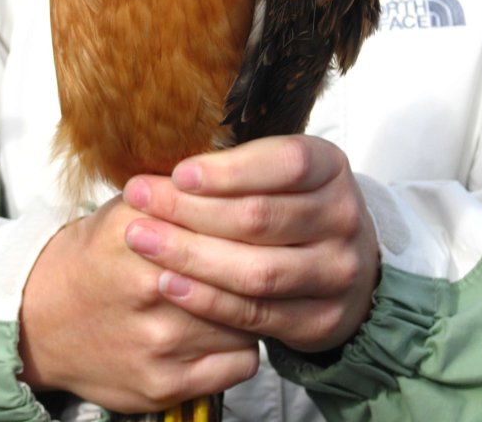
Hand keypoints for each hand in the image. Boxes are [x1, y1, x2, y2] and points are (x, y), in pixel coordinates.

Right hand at [18, 196, 257, 412]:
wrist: (41, 318)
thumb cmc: (97, 257)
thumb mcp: (128, 207)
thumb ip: (181, 191)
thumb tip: (242, 173)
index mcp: (139, 228)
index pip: (224, 219)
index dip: (255, 218)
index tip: (269, 216)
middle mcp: (147, 283)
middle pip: (241, 269)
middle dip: (263, 260)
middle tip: (272, 253)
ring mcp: (157, 339)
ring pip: (249, 317)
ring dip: (255, 304)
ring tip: (241, 291)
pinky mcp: (164, 383)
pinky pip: (242, 361)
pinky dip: (243, 345)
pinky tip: (225, 329)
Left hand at [123, 135, 379, 353]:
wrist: (341, 264)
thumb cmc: (290, 203)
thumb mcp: (277, 171)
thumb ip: (236, 167)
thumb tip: (164, 164)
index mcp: (330, 167)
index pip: (285, 163)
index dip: (229, 170)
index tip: (177, 173)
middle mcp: (342, 218)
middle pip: (260, 217)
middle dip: (190, 210)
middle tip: (138, 200)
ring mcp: (338, 272)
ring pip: (256, 270)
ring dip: (191, 256)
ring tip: (143, 240)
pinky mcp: (322, 319)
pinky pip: (256, 313)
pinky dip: (207, 299)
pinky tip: (169, 282)